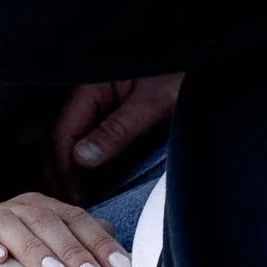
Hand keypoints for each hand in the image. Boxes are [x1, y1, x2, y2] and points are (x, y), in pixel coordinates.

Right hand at [0, 192, 132, 266]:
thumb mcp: (45, 264)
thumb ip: (78, 252)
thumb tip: (118, 253)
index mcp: (40, 212)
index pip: (75, 220)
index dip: (98, 243)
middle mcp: (12, 209)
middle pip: (45, 220)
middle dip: (72, 250)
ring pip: (7, 222)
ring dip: (33, 248)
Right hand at [51, 75, 181, 194]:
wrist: (206, 60)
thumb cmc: (180, 72)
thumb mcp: (152, 102)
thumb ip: (116, 129)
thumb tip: (82, 158)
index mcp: (91, 87)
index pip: (62, 133)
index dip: (63, 169)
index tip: (73, 197)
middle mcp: (89, 94)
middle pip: (61, 138)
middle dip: (60, 172)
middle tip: (70, 205)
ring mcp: (100, 103)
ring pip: (73, 140)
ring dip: (72, 169)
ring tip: (79, 200)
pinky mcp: (114, 111)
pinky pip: (91, 138)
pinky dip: (88, 162)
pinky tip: (93, 182)